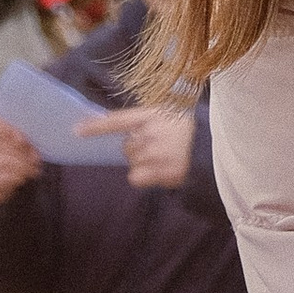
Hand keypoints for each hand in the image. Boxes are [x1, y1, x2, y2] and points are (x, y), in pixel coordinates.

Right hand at [0, 112, 41, 203]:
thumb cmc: (9, 154)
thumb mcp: (14, 141)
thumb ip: (18, 136)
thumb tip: (24, 142)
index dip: (4, 129)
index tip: (22, 140)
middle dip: (19, 152)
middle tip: (35, 159)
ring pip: (0, 161)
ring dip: (21, 165)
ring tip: (32, 169)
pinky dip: (15, 177)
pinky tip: (23, 177)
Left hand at [71, 103, 197, 190]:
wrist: (217, 146)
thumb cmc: (193, 129)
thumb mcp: (171, 114)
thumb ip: (146, 121)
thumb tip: (121, 131)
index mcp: (154, 115)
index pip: (118, 121)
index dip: (96, 126)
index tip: (76, 130)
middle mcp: (152, 133)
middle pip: (126, 147)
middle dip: (138, 148)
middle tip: (159, 147)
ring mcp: (157, 154)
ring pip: (132, 163)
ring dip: (144, 163)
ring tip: (166, 158)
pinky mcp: (163, 172)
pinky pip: (136, 178)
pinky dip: (145, 177)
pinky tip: (161, 171)